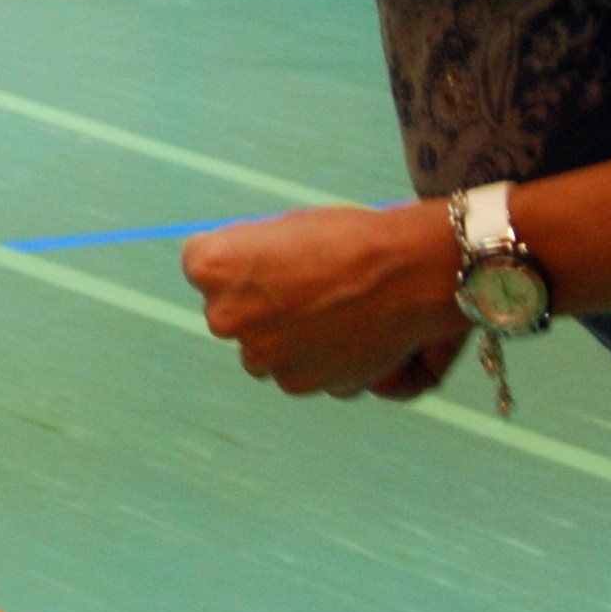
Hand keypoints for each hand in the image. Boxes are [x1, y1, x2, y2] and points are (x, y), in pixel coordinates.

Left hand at [178, 202, 467, 398]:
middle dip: (260, 303)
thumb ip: (249, 259)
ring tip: (333, 308)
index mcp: (211, 267)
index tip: (269, 256)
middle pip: (232, 312)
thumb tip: (242, 281)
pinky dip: (316, 359)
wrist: (408, 272)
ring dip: (287, 335)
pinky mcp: (294, 382)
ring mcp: (258, 355)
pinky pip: (296, 370)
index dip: (241, 262)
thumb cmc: (348, 238)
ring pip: (264, 346)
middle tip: (306, 283)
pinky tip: (347, 333)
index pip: (202, 267)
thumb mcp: (282, 229)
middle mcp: (224, 316)